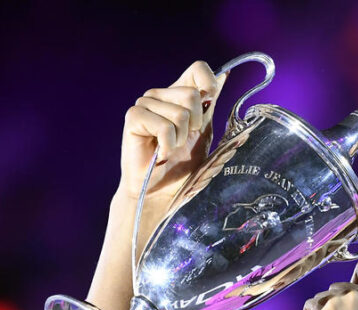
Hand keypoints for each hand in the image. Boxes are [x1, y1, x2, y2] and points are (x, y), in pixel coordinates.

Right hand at [118, 60, 228, 200]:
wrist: (160, 191)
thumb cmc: (181, 165)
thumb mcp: (203, 132)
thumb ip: (209, 106)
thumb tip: (223, 75)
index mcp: (179, 95)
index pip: (197, 69)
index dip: (209, 83)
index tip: (209, 105)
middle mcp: (161, 95)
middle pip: (192, 94)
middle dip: (195, 124)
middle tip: (183, 141)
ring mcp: (145, 104)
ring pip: (180, 113)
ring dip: (180, 139)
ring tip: (170, 149)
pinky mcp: (134, 117)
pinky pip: (164, 126)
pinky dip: (168, 145)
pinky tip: (160, 153)